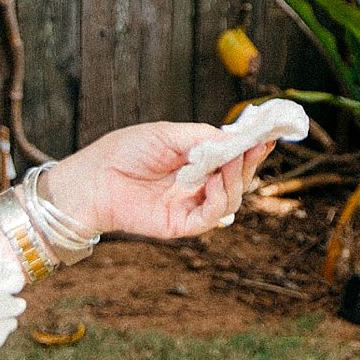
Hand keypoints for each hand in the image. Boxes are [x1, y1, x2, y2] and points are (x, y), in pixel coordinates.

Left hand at [41, 122, 275, 239]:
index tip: (268, 135)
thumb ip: (203, 138)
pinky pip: (211, 217)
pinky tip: (215, 182)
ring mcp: (190, 206)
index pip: (232, 157)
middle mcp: (197, 185)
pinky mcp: (180, 225)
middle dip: (249, 162)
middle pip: (237, 178)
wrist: (91, 179)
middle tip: (255, 146)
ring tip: (229, 163)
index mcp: (195, 162)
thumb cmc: (124, 152)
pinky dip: (220, 200)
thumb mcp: (168, 134)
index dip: (251, 148)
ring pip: (231, 199)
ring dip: (236, 180)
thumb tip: (236, 138)